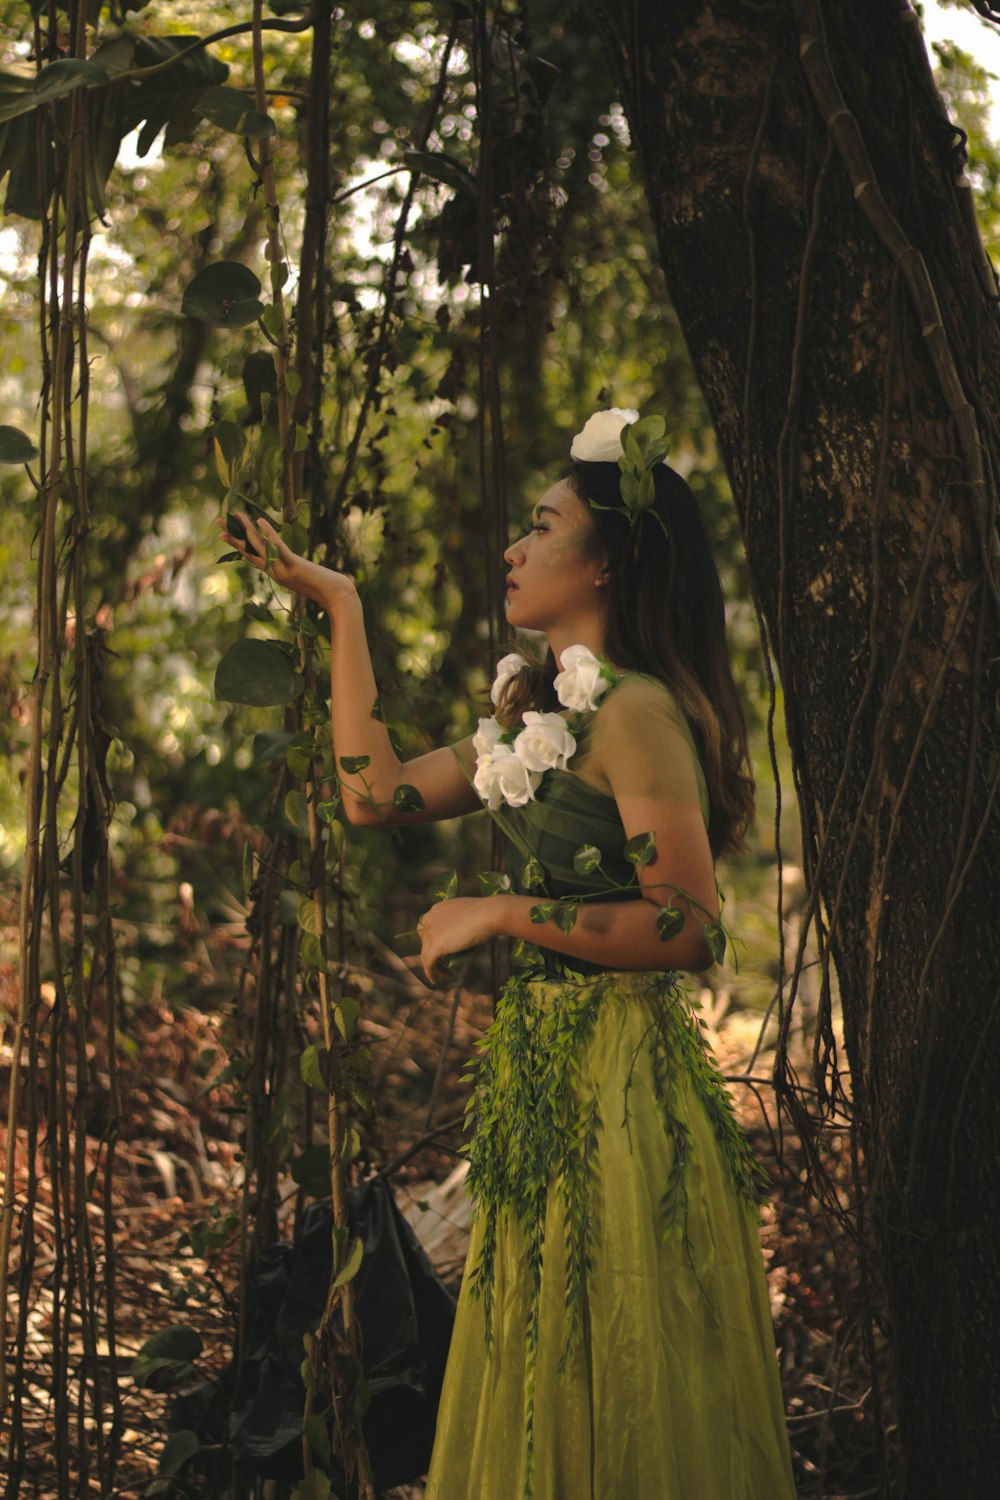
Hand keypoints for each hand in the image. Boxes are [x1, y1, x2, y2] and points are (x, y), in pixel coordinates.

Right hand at [216, 510, 357, 612]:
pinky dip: (269, 534)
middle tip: (217, 521)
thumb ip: (293, 568)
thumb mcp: (303, 576)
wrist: (338, 598)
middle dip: (233, 534)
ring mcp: (283, 569)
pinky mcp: (294, 566)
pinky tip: (259, 520)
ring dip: (246, 530)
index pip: (251, 555)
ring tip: (235, 515)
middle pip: (249, 549)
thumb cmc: (325, 588)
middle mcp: (275, 571)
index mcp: (275, 572)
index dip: (236, 544)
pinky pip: (278, 548)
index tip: (222, 534)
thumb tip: (287, 561)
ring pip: (260, 547)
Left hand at [408, 897, 499, 984]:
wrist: (490, 914)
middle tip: (446, 963)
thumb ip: (461, 922)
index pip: (428, 928)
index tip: (444, 950)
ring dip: (435, 966)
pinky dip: (431, 973)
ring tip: (448, 975)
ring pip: (427, 954)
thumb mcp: (469, 914)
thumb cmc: (488, 913)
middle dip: (434, 954)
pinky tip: (437, 980)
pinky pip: (428, 963)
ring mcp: (431, 932)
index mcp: (438, 909)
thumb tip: (465, 932)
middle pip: (426, 942)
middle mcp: (430, 918)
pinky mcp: (435, 946)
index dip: (434, 941)